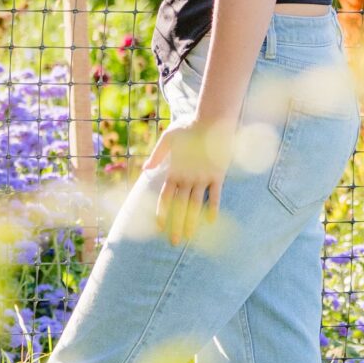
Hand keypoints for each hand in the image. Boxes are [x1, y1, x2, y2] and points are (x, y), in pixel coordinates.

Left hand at [144, 120, 230, 241]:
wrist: (212, 121)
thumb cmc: (189, 127)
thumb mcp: (168, 139)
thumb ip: (157, 155)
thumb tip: (145, 169)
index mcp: (175, 170)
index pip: (166, 197)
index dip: (163, 213)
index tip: (160, 227)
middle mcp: (188, 177)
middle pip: (180, 206)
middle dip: (176, 225)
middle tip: (174, 242)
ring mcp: (203, 178)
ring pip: (196, 205)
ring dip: (192, 222)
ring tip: (188, 237)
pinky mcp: (218, 175)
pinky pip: (215, 196)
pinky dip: (213, 209)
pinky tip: (211, 222)